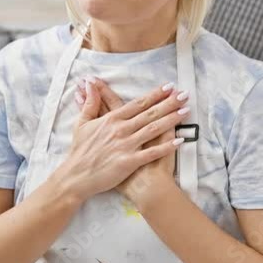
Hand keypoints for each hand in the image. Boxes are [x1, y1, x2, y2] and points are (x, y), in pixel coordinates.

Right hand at [56, 78, 189, 202]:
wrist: (76, 177)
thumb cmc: (79, 151)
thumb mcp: (82, 124)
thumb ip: (89, 103)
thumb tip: (90, 84)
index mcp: (111, 120)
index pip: (137, 104)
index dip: (154, 94)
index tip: (168, 87)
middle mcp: (121, 130)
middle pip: (149, 113)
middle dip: (168, 102)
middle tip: (184, 94)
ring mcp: (126, 145)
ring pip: (153, 129)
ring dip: (171, 119)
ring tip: (186, 110)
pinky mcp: (129, 162)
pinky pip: (151, 153)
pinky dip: (166, 147)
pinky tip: (179, 141)